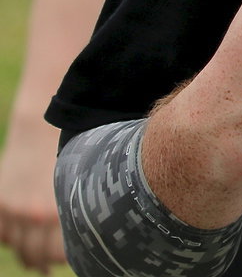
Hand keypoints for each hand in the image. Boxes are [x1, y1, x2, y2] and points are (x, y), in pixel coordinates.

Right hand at [0, 113, 65, 272]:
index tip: (75, 258)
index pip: (57, 253)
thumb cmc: (69, 153)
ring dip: (28, 254)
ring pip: (18, 247)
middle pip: (35, 255)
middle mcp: (31, 214)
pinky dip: (11, 240)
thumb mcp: (78, 183)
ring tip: (39, 260)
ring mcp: (12, 210)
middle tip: (52, 264)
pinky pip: (3, 235)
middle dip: (45, 262)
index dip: (64, 258)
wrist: (37, 130)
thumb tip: (82, 238)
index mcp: (55, 210)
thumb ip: (76, 210)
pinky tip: (22, 242)